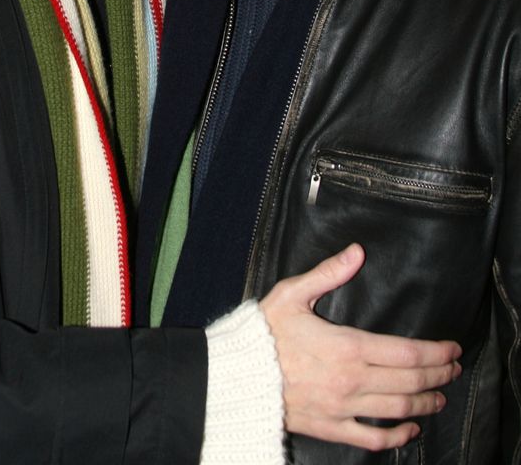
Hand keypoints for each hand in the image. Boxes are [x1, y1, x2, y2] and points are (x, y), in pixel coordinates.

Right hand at [259, 243, 461, 451]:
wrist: (237, 375)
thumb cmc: (263, 332)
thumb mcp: (292, 294)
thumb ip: (328, 274)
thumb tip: (356, 252)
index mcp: (347, 346)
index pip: (406, 353)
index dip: (436, 352)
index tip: (452, 349)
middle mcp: (351, 381)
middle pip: (409, 381)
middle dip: (438, 375)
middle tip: (454, 369)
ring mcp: (343, 408)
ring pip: (397, 410)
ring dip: (425, 403)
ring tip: (440, 396)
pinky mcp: (331, 428)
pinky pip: (372, 438)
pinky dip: (397, 437)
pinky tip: (410, 430)